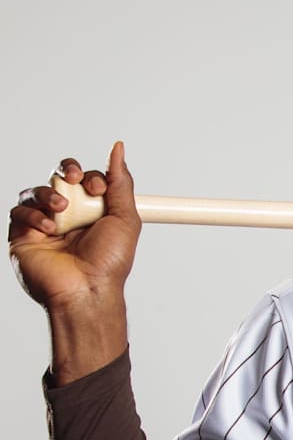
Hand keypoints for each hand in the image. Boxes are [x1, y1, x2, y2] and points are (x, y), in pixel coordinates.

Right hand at [8, 142, 140, 384]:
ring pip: (38, 191)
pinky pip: (19, 211)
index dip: (90, 175)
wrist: (88, 290)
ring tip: (63, 210)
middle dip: (67, 171)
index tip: (99, 187)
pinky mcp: (24, 236)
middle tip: (74, 179)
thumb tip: (118, 148)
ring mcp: (45, 224)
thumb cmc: (110, 262)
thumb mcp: (125, 217)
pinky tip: (49, 226)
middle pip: (59, 177)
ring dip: (50, 194)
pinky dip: (33, 214)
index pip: (86, 178)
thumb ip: (120, 182)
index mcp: (93, 209)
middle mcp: (69, 215)